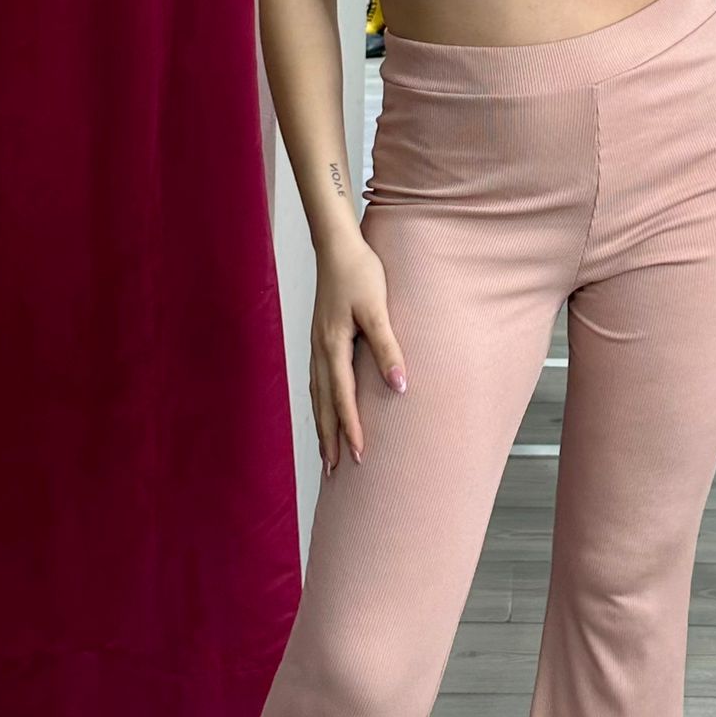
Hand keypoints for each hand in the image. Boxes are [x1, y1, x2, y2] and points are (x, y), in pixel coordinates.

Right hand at [310, 234, 406, 474]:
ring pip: (317, 395)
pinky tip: (325, 410)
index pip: (343, 399)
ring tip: (327, 452)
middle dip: (330, 438)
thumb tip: (399, 386)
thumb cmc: (360, 273)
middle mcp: (319, 350)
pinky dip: (320, 403)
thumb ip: (388, 348)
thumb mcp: (378, 309)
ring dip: (322, 425)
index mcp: (333, 346)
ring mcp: (316, 345)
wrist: (337, 245)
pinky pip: (316, 381)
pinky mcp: (319, 338)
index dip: (351, 429)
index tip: (359, 456)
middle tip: (335, 471)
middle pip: (323, 405)